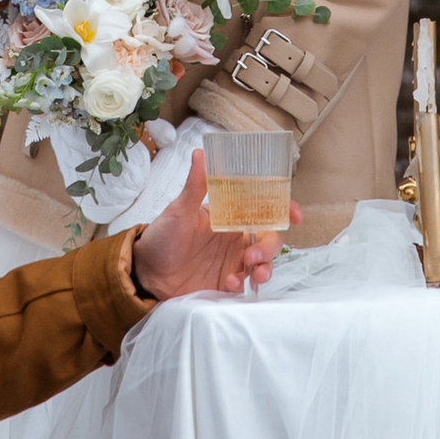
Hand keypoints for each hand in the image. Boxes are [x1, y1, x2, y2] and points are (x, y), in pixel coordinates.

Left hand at [134, 142, 297, 299]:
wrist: (144, 272)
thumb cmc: (161, 236)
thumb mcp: (179, 210)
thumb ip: (195, 186)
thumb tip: (201, 153)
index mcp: (229, 217)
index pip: (263, 210)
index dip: (284, 210)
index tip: (295, 214)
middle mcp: (235, 239)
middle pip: (269, 240)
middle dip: (269, 248)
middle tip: (252, 256)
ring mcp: (231, 262)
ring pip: (262, 264)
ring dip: (264, 269)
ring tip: (252, 274)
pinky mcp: (225, 283)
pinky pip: (244, 285)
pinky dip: (241, 285)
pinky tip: (228, 283)